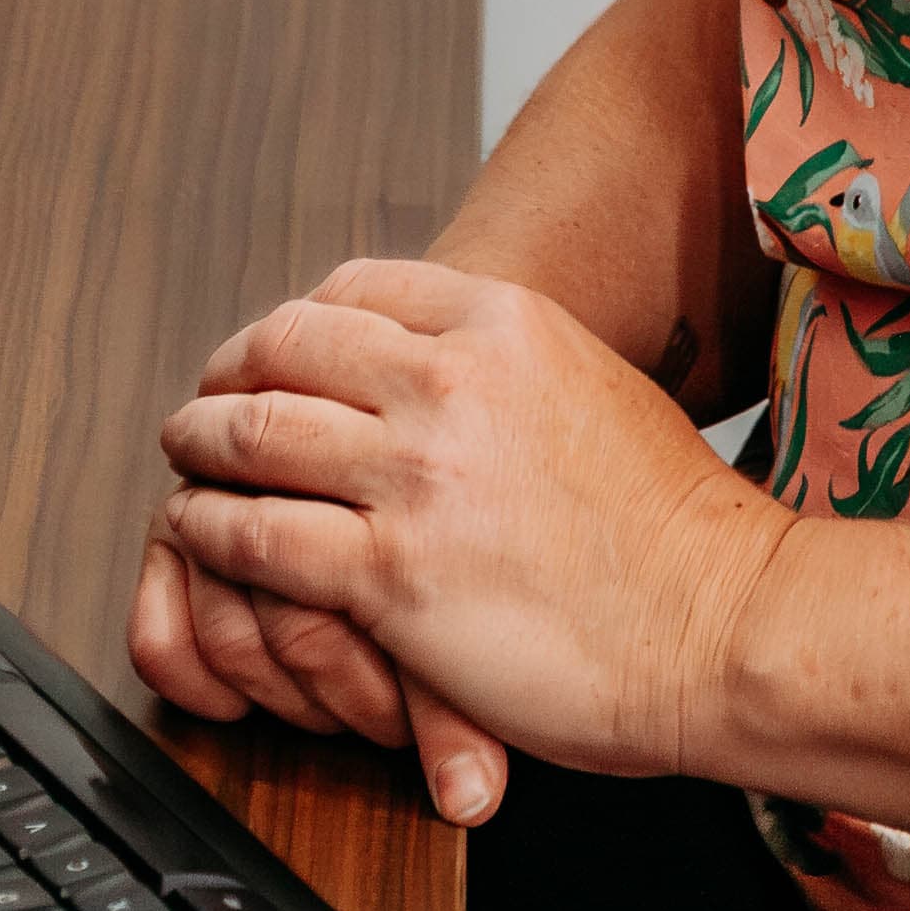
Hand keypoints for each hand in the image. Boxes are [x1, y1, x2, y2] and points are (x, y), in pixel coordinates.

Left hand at [141, 255, 786, 809]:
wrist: (723, 620)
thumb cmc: (672, 525)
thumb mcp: (590, 384)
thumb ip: (506, 367)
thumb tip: (441, 370)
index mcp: (502, 321)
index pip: (349, 290)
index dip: (288, 324)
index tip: (266, 354)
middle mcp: (450, 378)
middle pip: (284, 347)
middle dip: (227, 375)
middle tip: (203, 407)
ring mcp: (416, 475)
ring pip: (252, 434)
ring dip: (200, 447)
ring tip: (186, 465)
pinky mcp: (391, 574)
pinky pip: (256, 535)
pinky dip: (211, 529)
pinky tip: (204, 535)